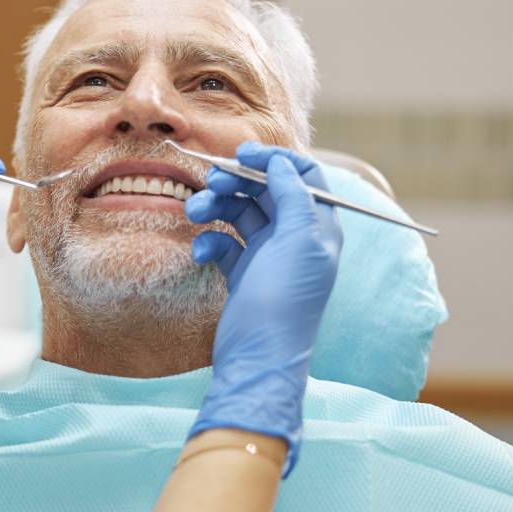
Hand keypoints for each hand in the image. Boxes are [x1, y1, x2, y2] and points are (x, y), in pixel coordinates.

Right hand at [182, 142, 342, 474]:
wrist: (259, 358)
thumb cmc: (285, 300)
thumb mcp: (298, 241)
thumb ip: (293, 196)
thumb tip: (280, 162)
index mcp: (318, 226)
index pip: (302, 175)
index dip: (274, 159)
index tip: (242, 153)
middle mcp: (295, 237)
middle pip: (265, 190)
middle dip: (236, 182)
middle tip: (211, 181)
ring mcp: (268, 255)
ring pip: (240, 213)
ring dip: (216, 208)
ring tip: (195, 213)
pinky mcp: (243, 273)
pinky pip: (224, 243)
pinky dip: (210, 242)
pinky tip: (202, 254)